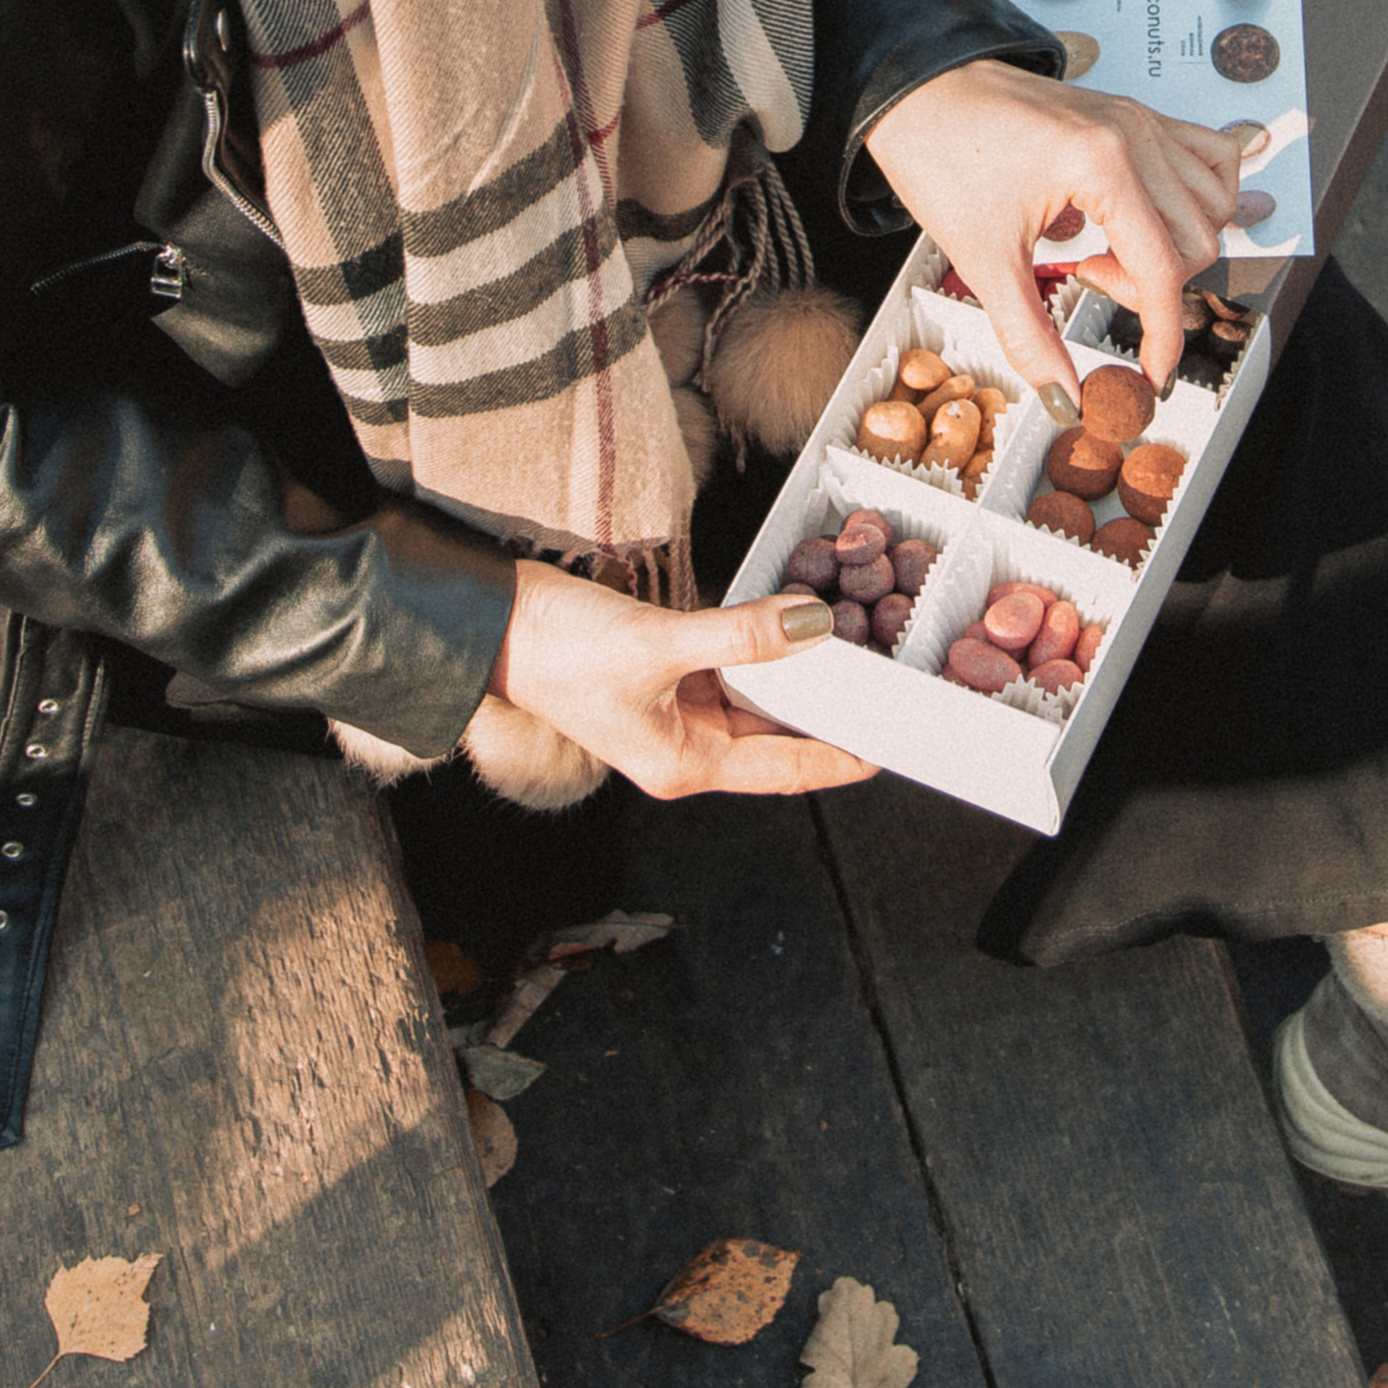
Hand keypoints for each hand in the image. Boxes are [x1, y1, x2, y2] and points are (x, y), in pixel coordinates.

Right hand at [486, 560, 877, 799]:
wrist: (494, 620)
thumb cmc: (560, 650)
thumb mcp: (656, 644)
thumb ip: (738, 636)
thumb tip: (812, 626)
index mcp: (684, 765)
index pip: (786, 768)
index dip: (842, 757)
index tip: (893, 743)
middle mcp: (684, 746)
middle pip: (776, 734)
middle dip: (827, 709)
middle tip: (886, 681)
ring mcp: (673, 709)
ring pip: (756, 696)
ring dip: (796, 674)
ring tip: (852, 645)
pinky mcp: (663, 671)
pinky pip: (729, 664)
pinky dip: (762, 645)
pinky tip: (792, 619)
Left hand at [862, 56, 1257, 399]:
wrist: (916, 92)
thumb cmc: (940, 150)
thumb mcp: (983, 257)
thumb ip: (1029, 335)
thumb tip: (1063, 392)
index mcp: (1102, 163)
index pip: (1163, 268)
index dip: (1161, 334)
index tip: (1151, 373)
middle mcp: (1133, 134)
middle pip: (1198, 238)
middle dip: (1155, 284)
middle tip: (1089, 279)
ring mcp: (1139, 119)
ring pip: (1213, 199)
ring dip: (1177, 243)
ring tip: (1110, 248)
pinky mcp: (1133, 114)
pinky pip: (1207, 155)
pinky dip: (1193, 197)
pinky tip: (1143, 216)